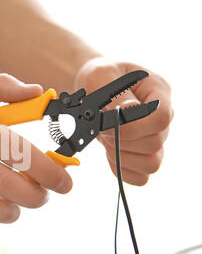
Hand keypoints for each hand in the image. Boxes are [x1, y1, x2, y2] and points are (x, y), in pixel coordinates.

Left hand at [74, 58, 172, 185]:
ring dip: (121, 157)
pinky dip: (121, 169)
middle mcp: (161, 119)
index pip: (161, 118)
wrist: (93, 88)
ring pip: (151, 164)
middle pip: (153, 144)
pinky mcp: (141, 156)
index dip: (133, 126)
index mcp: (158, 92)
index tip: (107, 123)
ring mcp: (154, 139)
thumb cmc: (99, 77)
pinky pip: (139, 177)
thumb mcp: (102, 76)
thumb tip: (127, 114)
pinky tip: (109, 152)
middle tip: (101, 129)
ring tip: (105, 140)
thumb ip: (116, 95)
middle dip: (120, 141)